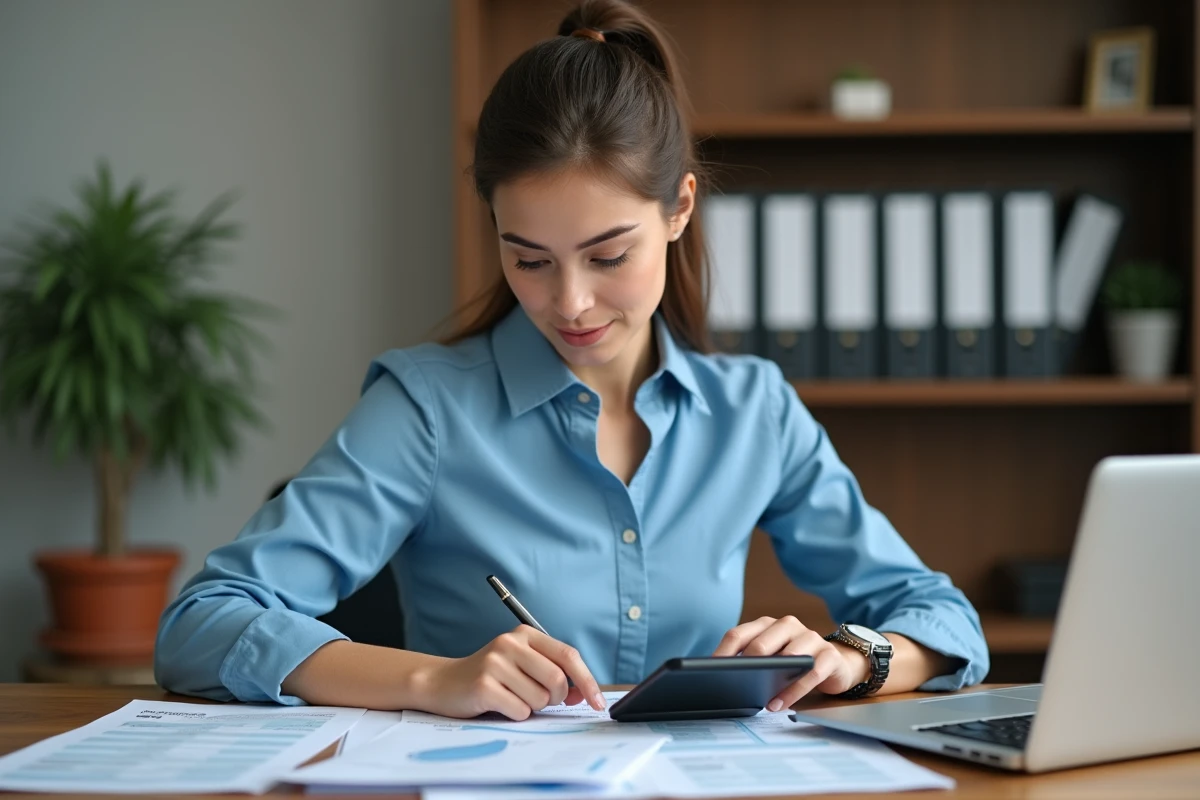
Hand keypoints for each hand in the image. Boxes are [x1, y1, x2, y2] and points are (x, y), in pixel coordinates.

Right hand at [413, 625, 606, 719]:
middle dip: (555, 699)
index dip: (588, 681)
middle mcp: (511, 643)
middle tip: (540, 701)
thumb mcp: (522, 667)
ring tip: (512, 698)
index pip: (569, 655)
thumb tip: (582, 693)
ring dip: (531, 707)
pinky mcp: (484, 684)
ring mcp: (496, 662)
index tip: (599, 703)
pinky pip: (520, 711)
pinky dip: (515, 715)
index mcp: (525, 634)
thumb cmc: (491, 678)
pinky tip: (499, 705)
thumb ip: (552, 675)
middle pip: (557, 680)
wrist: (443, 682)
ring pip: (540, 699)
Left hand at [712, 616, 869, 709]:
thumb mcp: (772, 657)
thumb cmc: (796, 662)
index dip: (722, 654)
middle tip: (736, 687)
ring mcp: (810, 637)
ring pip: (787, 656)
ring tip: (761, 701)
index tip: (709, 673)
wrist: (837, 664)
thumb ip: (753, 661)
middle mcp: (787, 625)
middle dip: (746, 667)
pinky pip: (809, 673)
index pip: (738, 634)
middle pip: (760, 644)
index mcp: (767, 624)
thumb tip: (723, 681)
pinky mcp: (828, 655)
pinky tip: (781, 704)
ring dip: (771, 682)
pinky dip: (793, 691)